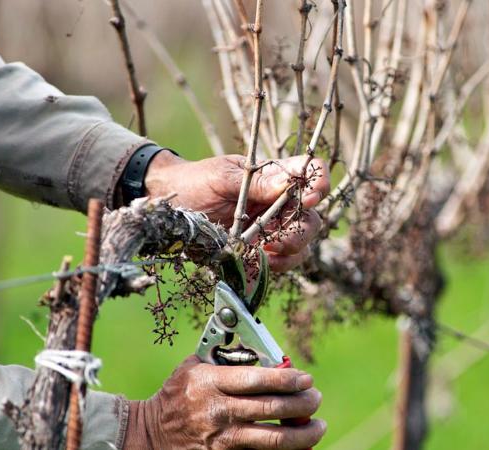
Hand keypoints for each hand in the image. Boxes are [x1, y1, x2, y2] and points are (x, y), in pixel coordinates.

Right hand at [123, 356, 325, 448]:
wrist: (150, 435)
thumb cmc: (177, 395)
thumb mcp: (194, 367)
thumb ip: (225, 356)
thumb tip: (262, 348)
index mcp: (211, 383)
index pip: (257, 380)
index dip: (287, 379)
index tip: (306, 378)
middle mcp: (218, 411)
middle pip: (271, 408)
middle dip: (302, 403)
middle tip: (315, 398)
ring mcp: (222, 439)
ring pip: (273, 439)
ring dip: (303, 434)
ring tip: (318, 426)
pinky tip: (300, 446)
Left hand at [144, 152, 329, 271]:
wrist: (170, 210)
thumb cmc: (195, 184)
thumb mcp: (222, 178)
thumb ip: (256, 182)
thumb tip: (289, 183)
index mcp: (273, 176)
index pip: (310, 173)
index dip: (318, 183)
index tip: (310, 197)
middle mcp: (278, 203)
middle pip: (312, 216)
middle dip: (303, 228)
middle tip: (279, 237)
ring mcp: (272, 228)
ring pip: (302, 242)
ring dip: (291, 249)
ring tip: (267, 251)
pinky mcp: (261, 251)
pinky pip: (284, 262)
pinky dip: (278, 265)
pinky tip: (260, 261)